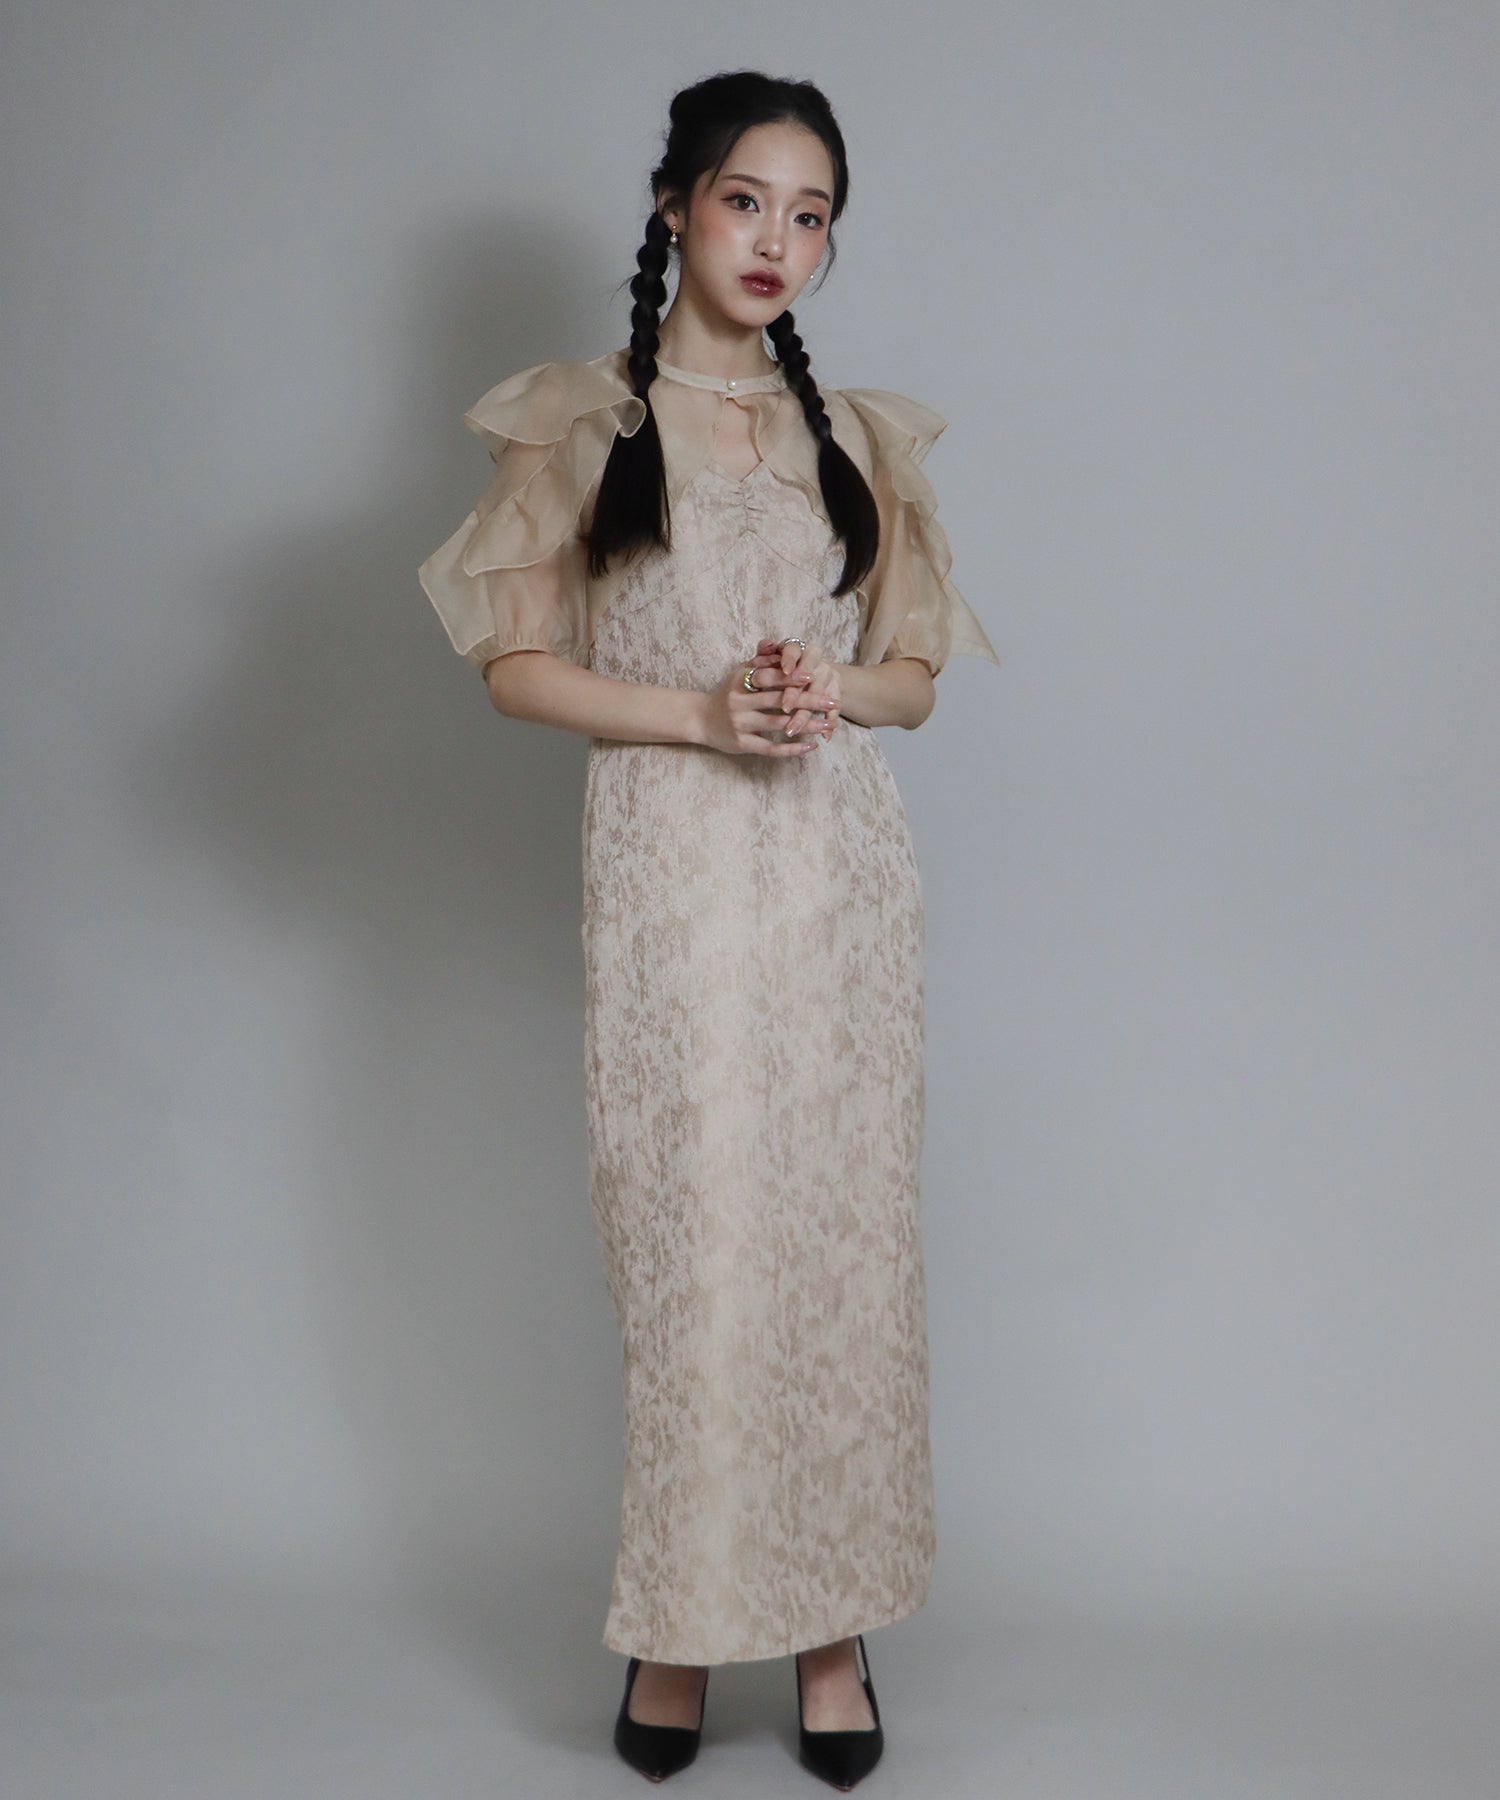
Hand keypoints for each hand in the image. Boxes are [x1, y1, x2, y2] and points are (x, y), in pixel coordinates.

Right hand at [700, 652, 839, 756]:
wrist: (700, 719)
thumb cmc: (727, 693)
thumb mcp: (740, 674)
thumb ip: (760, 662)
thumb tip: (781, 647)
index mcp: (741, 681)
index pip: (771, 677)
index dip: (793, 677)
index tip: (815, 676)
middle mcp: (739, 702)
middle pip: (779, 701)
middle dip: (809, 701)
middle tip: (833, 701)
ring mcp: (740, 724)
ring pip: (779, 725)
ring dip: (806, 725)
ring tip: (828, 725)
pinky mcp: (741, 743)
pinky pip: (771, 748)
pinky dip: (792, 749)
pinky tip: (810, 746)